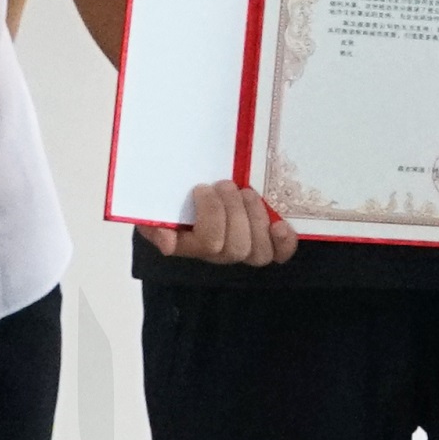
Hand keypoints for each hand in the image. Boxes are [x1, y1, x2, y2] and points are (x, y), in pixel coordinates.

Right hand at [162, 179, 295, 265]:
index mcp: (191, 246)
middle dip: (235, 211)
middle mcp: (219, 253)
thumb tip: (167, 244)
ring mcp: (244, 248)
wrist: (194, 191)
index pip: (209, 243)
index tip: (203, 187)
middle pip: (237, 248)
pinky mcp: (266, 242)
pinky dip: (284, 242)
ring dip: (256, 218)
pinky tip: (280, 225)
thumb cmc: (173, 200)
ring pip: (259, 252)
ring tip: (247, 193)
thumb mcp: (156, 210)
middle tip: (226, 185)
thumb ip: (154, 227)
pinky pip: (280, 254)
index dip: (211, 214)